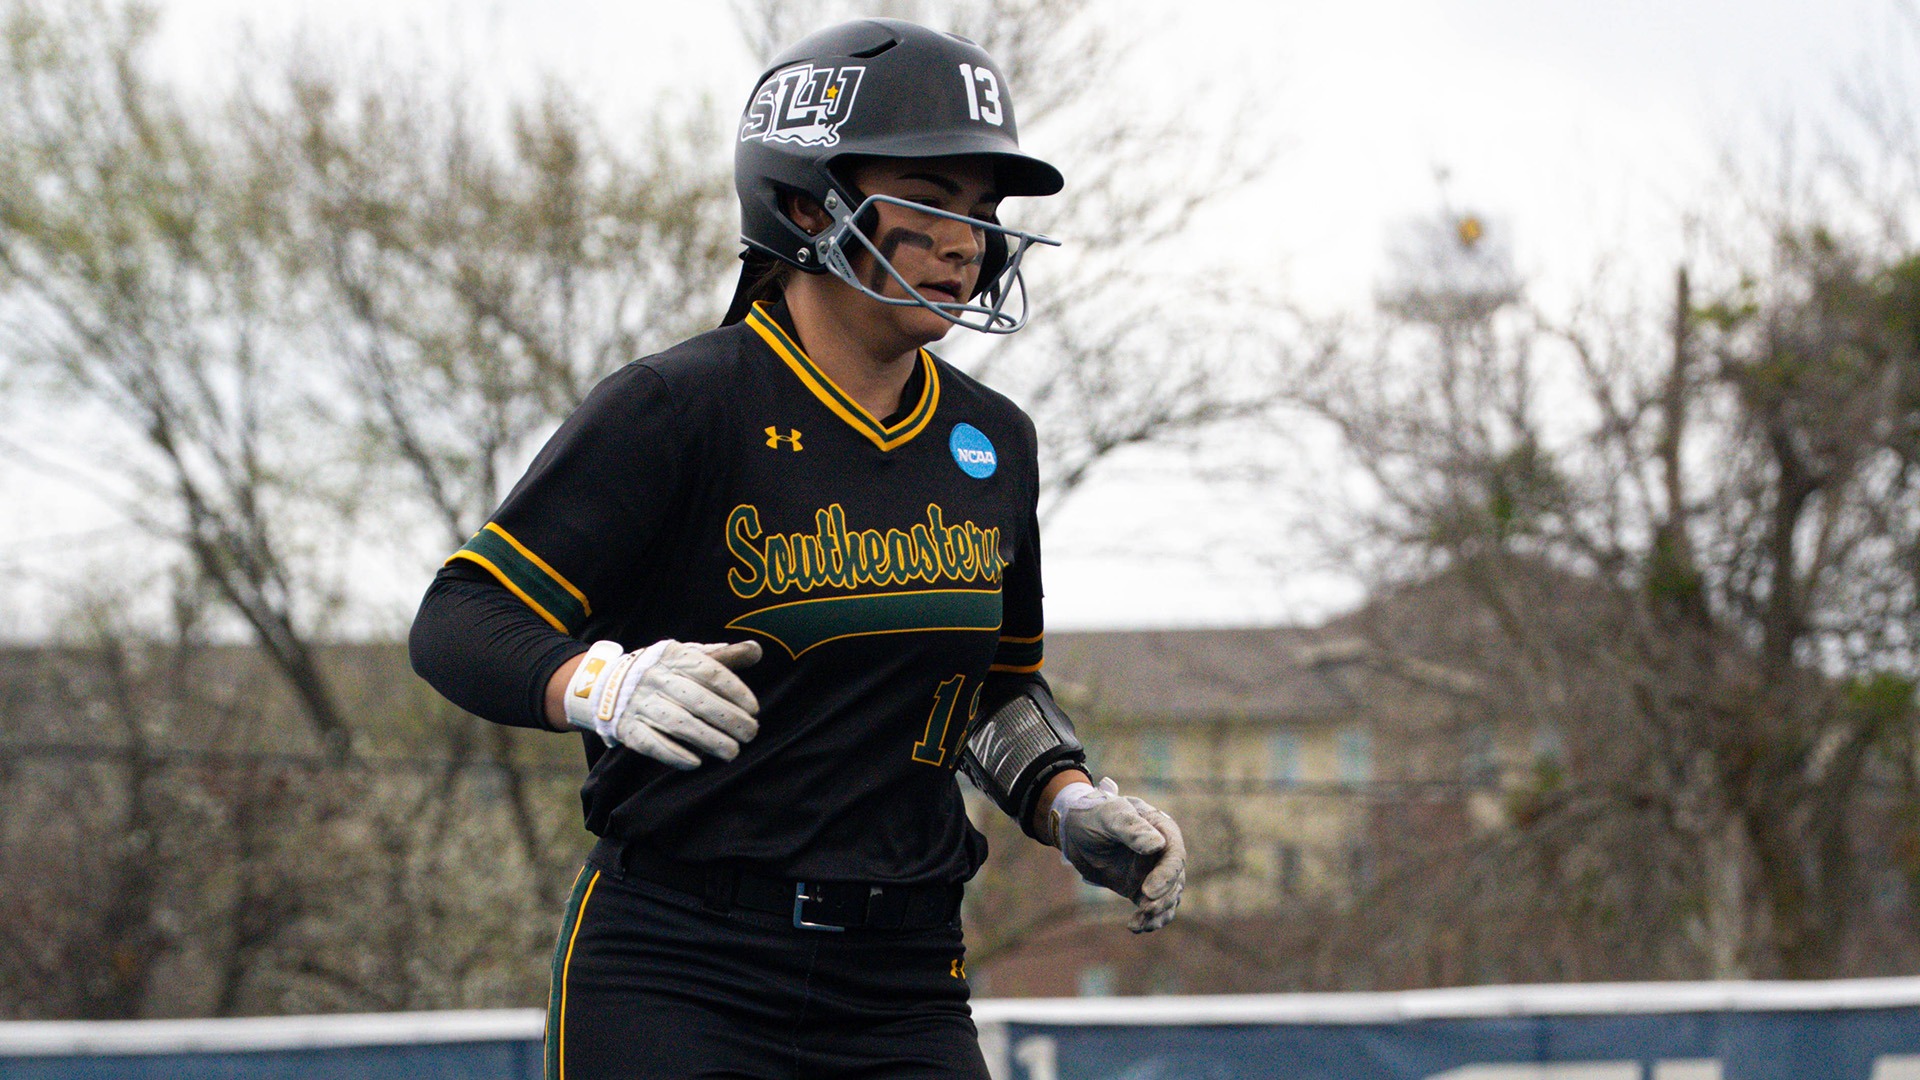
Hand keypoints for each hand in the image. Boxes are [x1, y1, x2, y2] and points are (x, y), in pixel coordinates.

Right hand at [563, 639, 761, 768]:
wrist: (606, 684)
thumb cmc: (662, 671)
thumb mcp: (688, 656)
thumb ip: (723, 657)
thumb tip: (756, 650)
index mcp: (674, 657)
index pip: (710, 672)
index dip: (735, 691)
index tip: (754, 709)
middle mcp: (656, 678)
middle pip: (698, 701)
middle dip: (729, 720)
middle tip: (750, 734)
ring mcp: (639, 703)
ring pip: (679, 724)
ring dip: (709, 740)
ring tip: (732, 752)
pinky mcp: (627, 728)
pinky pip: (652, 743)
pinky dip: (674, 755)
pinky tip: (697, 762)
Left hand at [1053, 778, 1185, 932]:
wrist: (1074, 830)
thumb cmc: (1094, 816)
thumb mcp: (1109, 816)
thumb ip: (1132, 829)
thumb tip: (1158, 845)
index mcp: (1162, 830)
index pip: (1174, 856)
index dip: (1166, 875)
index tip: (1148, 891)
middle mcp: (1163, 853)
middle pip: (1175, 880)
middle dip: (1163, 898)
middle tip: (1145, 909)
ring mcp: (1154, 873)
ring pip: (1168, 898)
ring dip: (1157, 913)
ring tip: (1140, 924)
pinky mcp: (1141, 889)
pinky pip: (1153, 908)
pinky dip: (1149, 920)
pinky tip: (1135, 927)